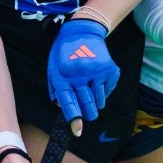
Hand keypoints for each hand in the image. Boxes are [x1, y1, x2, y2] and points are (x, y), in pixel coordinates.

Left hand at [46, 18, 117, 134]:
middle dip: (89, 114)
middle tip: (90, 116)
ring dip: (96, 103)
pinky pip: (108, 90)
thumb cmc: (64, 53)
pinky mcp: (109, 69)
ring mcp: (96, 72)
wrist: (83, 31)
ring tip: (91, 91)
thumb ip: (56, 89)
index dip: (74, 118)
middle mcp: (80, 75)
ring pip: (99, 100)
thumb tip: (61, 107)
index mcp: (63, 77)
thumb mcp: (53, 69)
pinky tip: (98, 79)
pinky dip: (104, 90)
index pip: (69, 103)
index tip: (78, 131)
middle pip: (87, 105)